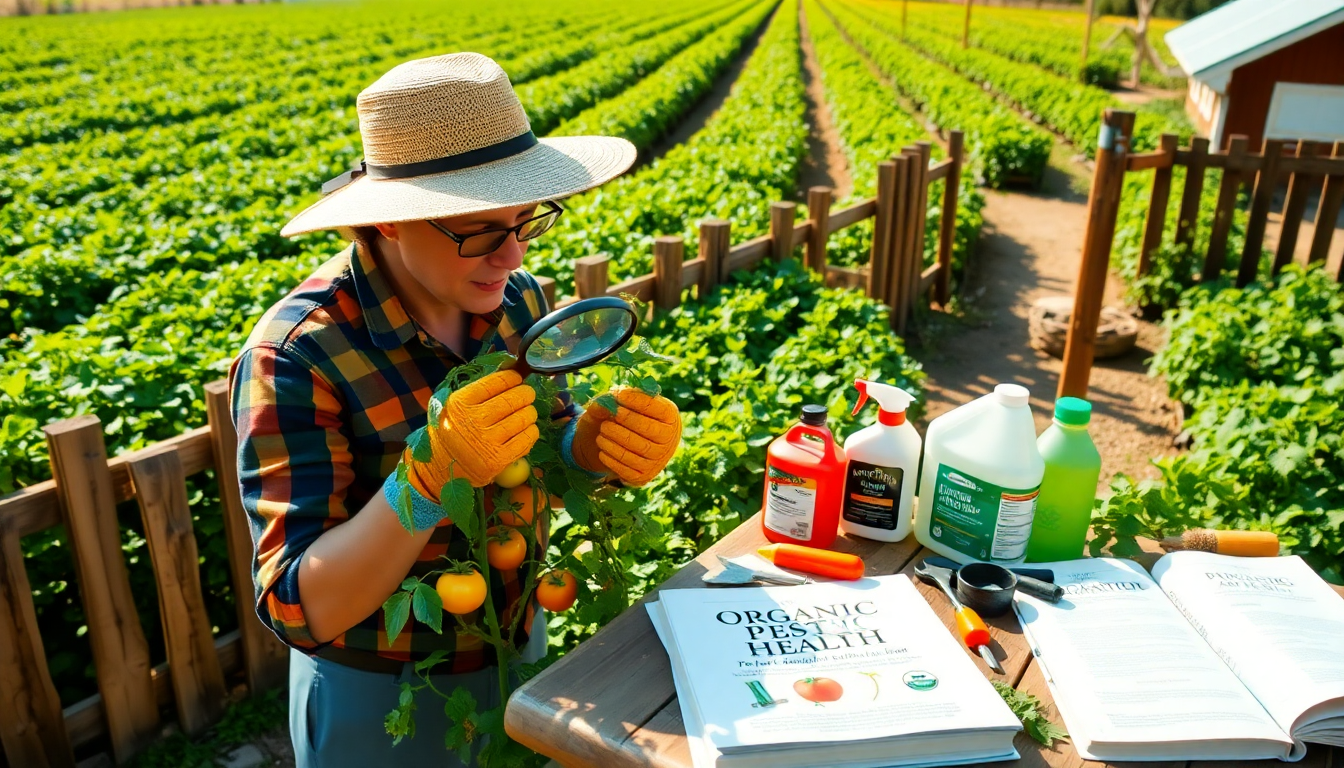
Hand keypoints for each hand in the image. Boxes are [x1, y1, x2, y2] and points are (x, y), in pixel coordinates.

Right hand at [406, 369, 538, 491]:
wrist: (441, 469)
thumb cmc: (452, 432)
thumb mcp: (455, 407)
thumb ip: (478, 391)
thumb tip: (511, 369)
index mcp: (460, 403)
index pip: (495, 382)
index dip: (512, 378)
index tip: (517, 378)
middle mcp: (473, 420)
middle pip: (512, 399)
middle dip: (525, 394)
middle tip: (527, 394)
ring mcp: (487, 441)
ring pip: (523, 417)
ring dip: (530, 412)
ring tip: (527, 412)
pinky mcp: (499, 459)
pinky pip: (526, 438)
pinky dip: (531, 431)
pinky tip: (527, 429)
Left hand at [572, 386, 680, 485]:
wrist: (631, 447)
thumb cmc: (630, 417)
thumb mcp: (628, 404)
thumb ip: (618, 397)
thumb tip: (607, 401)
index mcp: (670, 416)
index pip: (655, 406)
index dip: (636, 400)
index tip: (618, 396)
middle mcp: (669, 439)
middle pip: (646, 428)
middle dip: (624, 420)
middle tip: (608, 417)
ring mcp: (658, 459)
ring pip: (635, 448)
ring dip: (614, 439)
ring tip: (602, 432)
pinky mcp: (644, 475)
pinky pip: (626, 467)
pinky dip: (611, 457)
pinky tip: (602, 449)